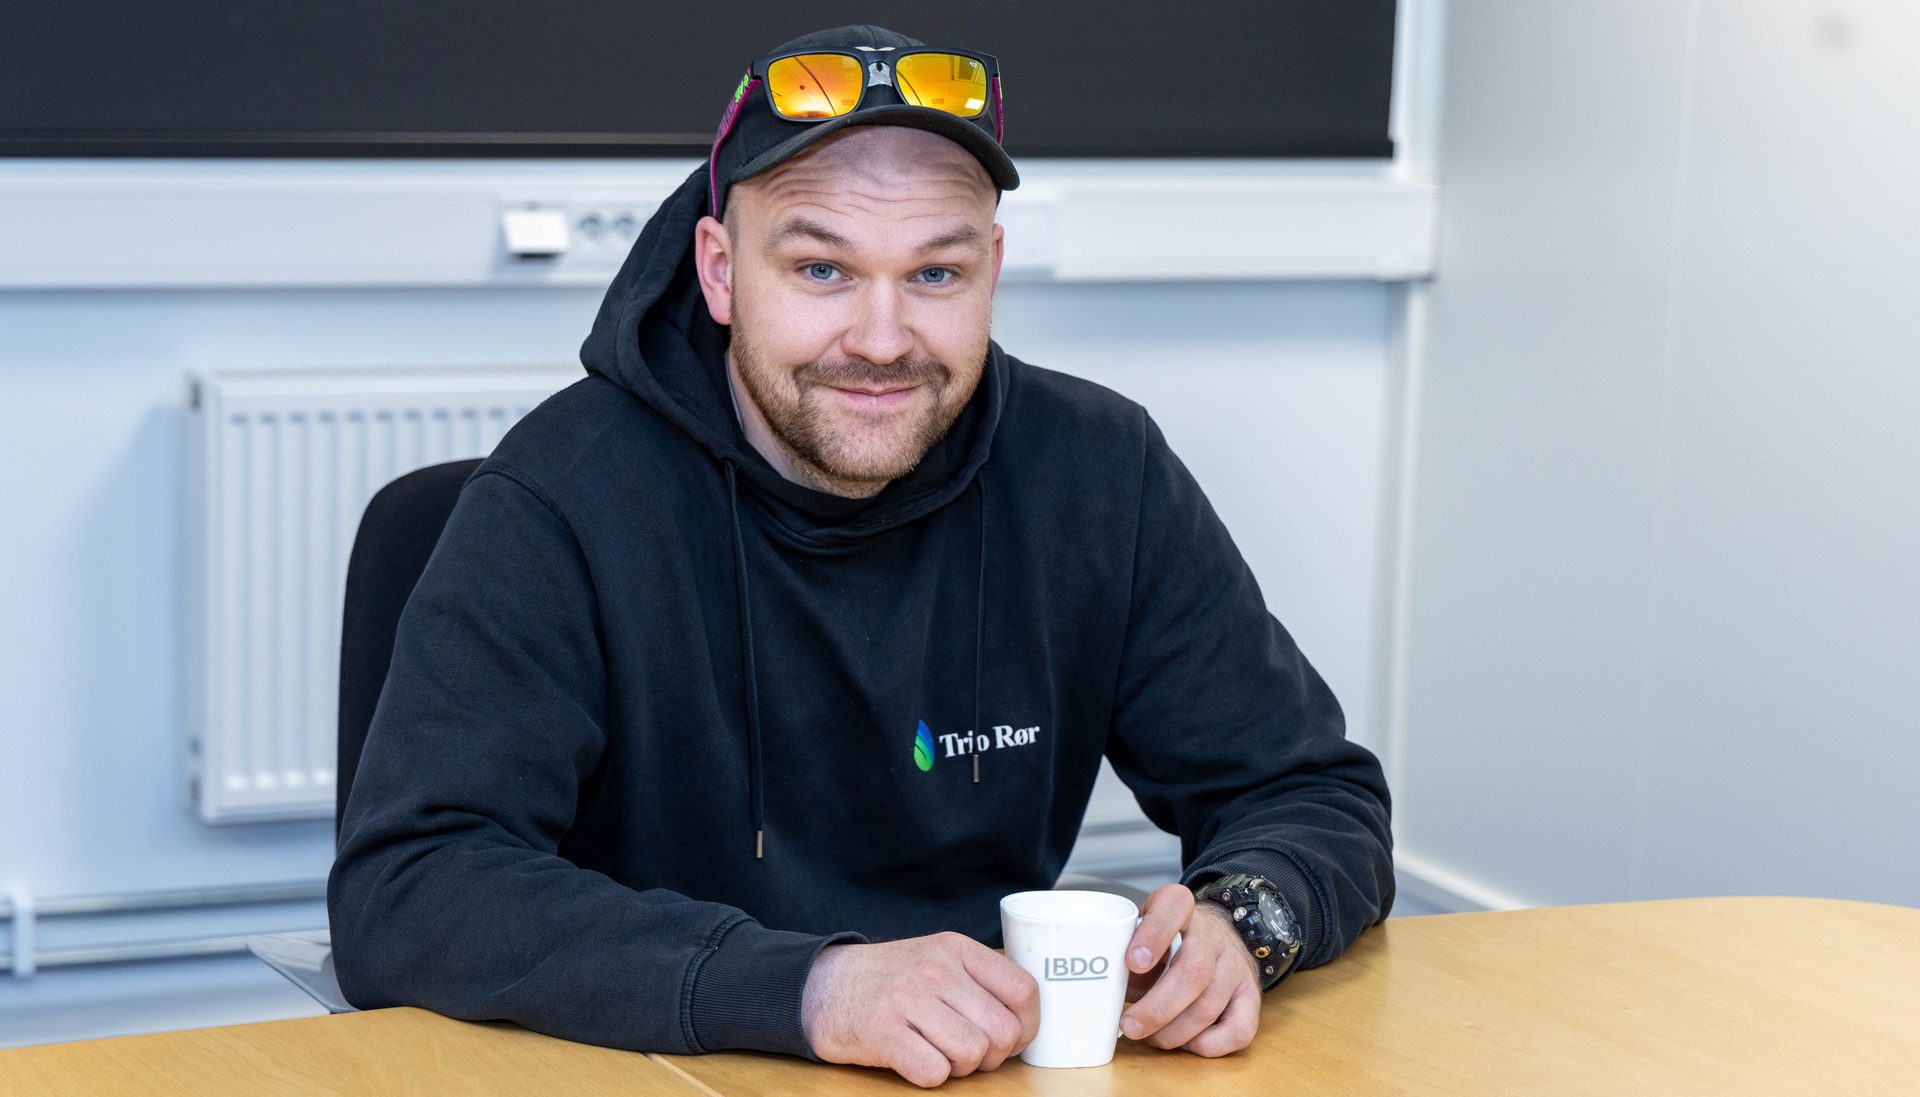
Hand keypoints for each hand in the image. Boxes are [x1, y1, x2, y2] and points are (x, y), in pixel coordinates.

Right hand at [801, 932, 1039, 1087]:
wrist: (822, 986)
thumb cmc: (890, 980)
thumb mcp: (937, 959)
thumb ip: (979, 980)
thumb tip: (1025, 1020)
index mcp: (956, 949)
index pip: (1023, 990)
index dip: (1027, 1026)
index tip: (1012, 1038)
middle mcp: (935, 969)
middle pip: (1002, 1032)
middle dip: (992, 1055)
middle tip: (968, 1052)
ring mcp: (908, 999)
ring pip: (973, 1054)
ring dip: (960, 1067)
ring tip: (938, 1053)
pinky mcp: (882, 1032)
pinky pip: (934, 1072)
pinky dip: (930, 1076)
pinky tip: (915, 1059)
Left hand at [1119, 883, 1262, 1056]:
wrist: (1215, 938)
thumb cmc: (1166, 943)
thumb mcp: (1140, 934)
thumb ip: (1124, 956)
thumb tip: (1102, 997)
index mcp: (1179, 907)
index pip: (1172, 909)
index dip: (1153, 936)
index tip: (1132, 962)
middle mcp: (1213, 933)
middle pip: (1193, 972)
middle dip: (1158, 1008)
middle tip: (1130, 1025)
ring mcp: (1235, 965)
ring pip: (1209, 1006)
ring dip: (1175, 1032)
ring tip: (1151, 1037)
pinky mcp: (1251, 995)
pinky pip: (1239, 1029)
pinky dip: (1208, 1045)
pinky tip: (1186, 1043)